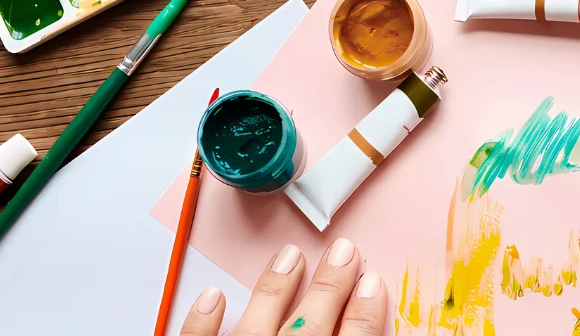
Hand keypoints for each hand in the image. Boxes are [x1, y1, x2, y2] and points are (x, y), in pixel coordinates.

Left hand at [179, 239, 389, 335]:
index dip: (365, 315)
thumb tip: (376, 320)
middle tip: (344, 252)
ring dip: (274, 289)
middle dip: (330, 287)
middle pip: (310, 327)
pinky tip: (212, 295)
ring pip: (256, 327)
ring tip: (290, 255)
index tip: (374, 284)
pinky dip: (202, 322)